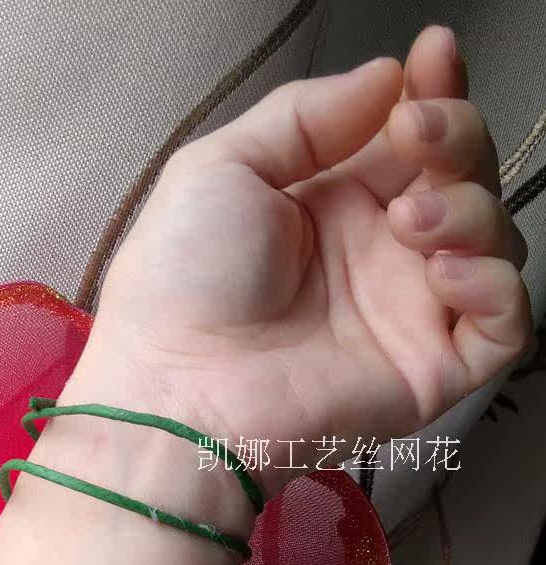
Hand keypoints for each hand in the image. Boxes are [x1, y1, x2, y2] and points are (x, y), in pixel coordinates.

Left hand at [76, 26, 531, 497]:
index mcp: (332, 201)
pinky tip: (443, 272)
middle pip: (463, 178)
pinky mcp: (431, 369)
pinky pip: (504, 324)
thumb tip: (389, 79)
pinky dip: (494, 286)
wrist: (178, 388)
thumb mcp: (222, 169)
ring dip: (471, 211)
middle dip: (458, 140)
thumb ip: (305, 117)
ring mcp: (409, 311)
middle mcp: (379, 250)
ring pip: (493, 242)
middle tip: (420, 136)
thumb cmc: (183, 279)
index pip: (409, 138)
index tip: (435, 57)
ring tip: (408, 220)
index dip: (434, 94)